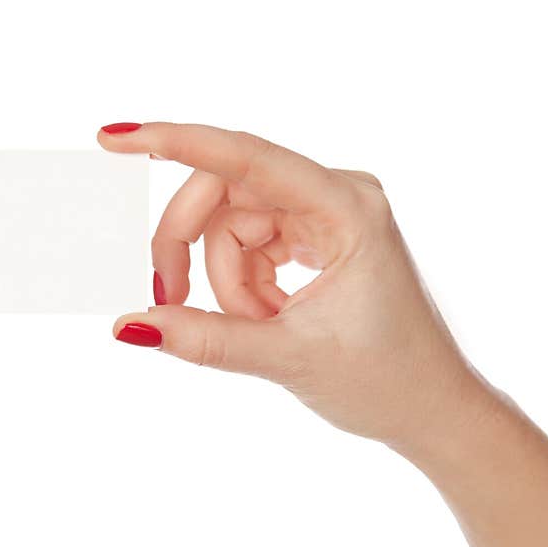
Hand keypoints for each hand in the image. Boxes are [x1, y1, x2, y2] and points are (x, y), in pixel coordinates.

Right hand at [99, 122, 485, 448]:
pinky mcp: (317, 238)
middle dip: (190, 246)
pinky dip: (243, 285)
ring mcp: (327, 216)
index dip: (177, 143)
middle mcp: (338, 197)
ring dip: (226, 281)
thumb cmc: (385, 380)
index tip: (118, 137)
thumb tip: (132, 325)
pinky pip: (250, 245)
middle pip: (228, 193)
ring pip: (233, 225)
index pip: (247, 158)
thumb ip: (205, 339)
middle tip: (167, 297)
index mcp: (347, 209)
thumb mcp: (287, 358)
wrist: (430, 409)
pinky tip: (271, 318)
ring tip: (260, 328)